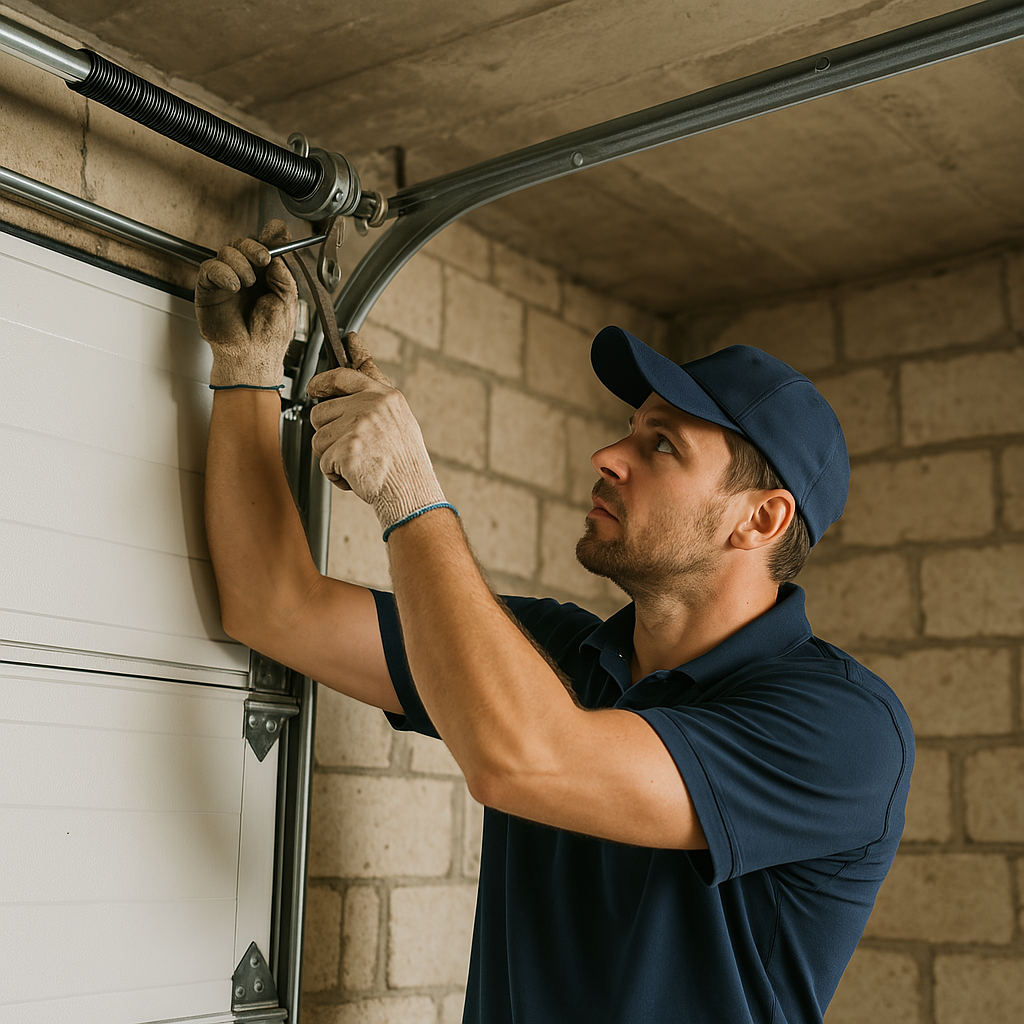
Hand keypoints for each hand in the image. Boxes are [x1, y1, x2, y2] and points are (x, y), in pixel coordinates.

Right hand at [195, 219, 297, 387]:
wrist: (252, 357)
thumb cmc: (270, 337)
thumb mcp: (287, 300)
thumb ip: (283, 273)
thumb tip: (278, 250)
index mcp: (268, 277)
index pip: (266, 246)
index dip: (270, 236)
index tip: (276, 234)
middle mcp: (247, 275)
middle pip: (244, 243)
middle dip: (254, 247)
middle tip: (263, 259)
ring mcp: (227, 281)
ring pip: (227, 251)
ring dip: (240, 264)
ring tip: (248, 285)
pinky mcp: (208, 289)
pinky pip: (211, 268)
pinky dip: (223, 272)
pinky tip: (234, 286)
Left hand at [307, 333, 447, 535]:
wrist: (411, 491)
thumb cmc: (406, 461)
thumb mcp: (399, 419)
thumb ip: (375, 400)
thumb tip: (351, 377)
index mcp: (384, 396)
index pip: (343, 376)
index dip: (322, 381)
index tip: (313, 387)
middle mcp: (370, 406)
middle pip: (320, 412)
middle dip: (328, 433)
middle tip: (351, 448)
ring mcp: (357, 427)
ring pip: (318, 439)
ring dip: (332, 456)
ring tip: (358, 462)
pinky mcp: (346, 449)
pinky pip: (324, 462)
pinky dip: (335, 474)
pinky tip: (356, 475)